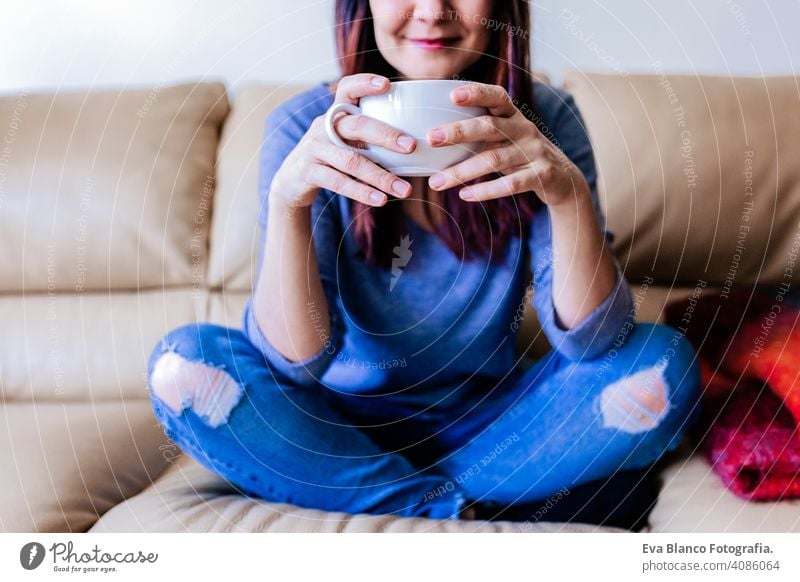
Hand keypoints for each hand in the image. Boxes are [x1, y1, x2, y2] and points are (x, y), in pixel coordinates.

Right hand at [270, 74, 416, 209]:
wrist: (292, 180)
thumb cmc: (331, 156)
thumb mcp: (344, 139)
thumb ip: (369, 135)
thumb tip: (417, 143)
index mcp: (336, 114)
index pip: (347, 89)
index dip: (365, 83)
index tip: (387, 84)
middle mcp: (324, 127)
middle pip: (357, 126)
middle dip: (386, 135)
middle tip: (411, 146)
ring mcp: (315, 149)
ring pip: (352, 161)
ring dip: (381, 176)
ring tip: (405, 190)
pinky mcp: (310, 172)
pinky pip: (339, 182)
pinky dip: (362, 192)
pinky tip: (381, 200)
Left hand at [425, 82, 588, 206]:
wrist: (563, 178)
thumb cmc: (522, 154)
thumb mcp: (507, 137)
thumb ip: (482, 132)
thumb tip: (434, 135)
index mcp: (514, 116)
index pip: (497, 97)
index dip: (476, 93)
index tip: (452, 95)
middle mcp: (525, 130)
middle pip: (489, 127)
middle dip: (458, 132)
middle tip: (431, 139)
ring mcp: (535, 152)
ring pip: (494, 159)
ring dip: (462, 172)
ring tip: (435, 183)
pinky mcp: (541, 175)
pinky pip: (510, 185)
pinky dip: (486, 190)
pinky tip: (465, 195)